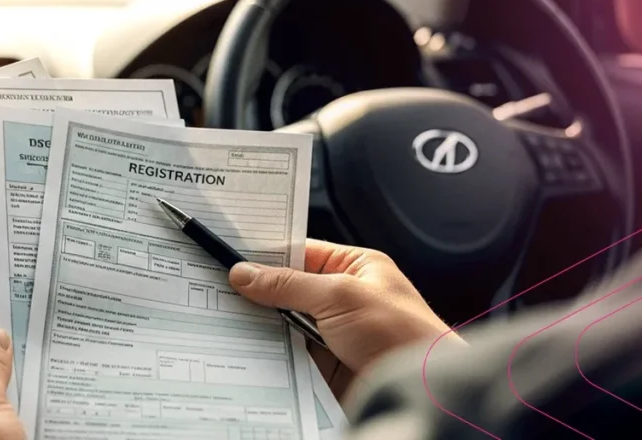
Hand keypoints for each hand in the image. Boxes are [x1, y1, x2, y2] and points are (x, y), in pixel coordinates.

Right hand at [229, 239, 463, 375]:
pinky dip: (269, 351)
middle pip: (288, 289)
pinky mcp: (326, 363)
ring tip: (225, 316)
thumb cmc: (402, 335)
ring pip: (284, 322)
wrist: (422, 389)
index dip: (266, 255)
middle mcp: (344, 296)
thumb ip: (289, 284)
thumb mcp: (340, 296)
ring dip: (261, 323)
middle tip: (219, 287)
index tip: (231, 256)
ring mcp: (334, 331)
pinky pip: (288, 352)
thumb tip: (246, 274)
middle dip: (258, 292)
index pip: (300, 252)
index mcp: (356, 267)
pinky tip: (245, 347)